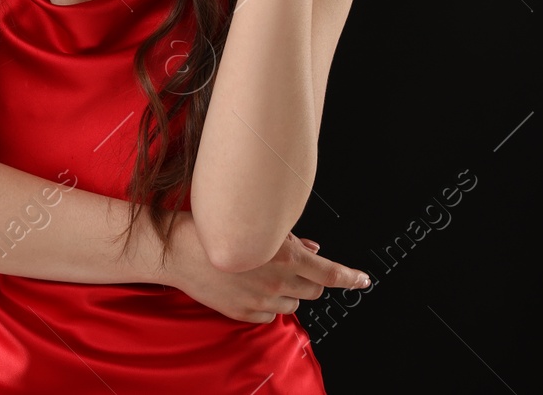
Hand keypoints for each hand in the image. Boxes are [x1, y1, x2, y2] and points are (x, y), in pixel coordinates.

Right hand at [164, 213, 370, 322]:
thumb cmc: (216, 229)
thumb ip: (291, 241)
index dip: (350, 278)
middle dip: (309, 279)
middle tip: (292, 268)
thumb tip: (313, 249)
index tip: (362, 280)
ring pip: (293, 303)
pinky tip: (248, 288)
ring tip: (262, 275)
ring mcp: (261, 300)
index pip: (330, 273)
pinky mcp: (244, 313)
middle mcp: (277, 281)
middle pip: (313, 290)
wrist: (179, 249)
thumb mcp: (259, 228)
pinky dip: (266, 304)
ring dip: (287, 291)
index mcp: (285, 257)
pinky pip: (269, 315)